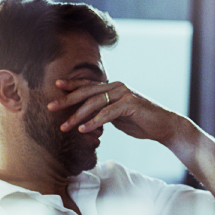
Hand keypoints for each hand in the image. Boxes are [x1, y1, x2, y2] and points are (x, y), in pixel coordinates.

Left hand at [47, 79, 180, 144]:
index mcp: (113, 88)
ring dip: (77, 115)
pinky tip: (83, 129)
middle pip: (86, 92)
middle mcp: (117, 87)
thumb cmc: (141, 122)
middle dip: (67, 100)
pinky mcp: (131, 105)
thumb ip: (102, 113)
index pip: (88, 85)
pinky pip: (108, 113)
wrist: (164, 126)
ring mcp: (124, 94)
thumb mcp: (117, 117)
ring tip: (64, 126)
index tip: (55, 87)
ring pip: (94, 103)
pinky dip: (94, 121)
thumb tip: (86, 118)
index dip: (71, 85)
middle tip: (50, 107)